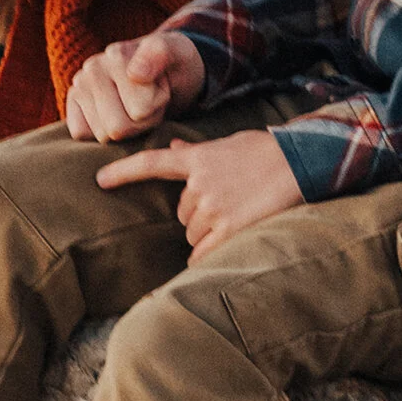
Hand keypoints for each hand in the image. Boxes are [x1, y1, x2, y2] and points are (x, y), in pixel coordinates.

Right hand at [65, 29, 206, 141]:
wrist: (165, 69)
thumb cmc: (172, 65)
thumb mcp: (177, 53)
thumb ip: (159, 54)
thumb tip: (134, 74)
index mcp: (118, 55)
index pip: (139, 110)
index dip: (156, 107)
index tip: (160, 90)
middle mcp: (93, 68)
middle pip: (118, 128)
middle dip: (141, 122)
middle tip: (148, 102)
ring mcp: (80, 85)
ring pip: (103, 135)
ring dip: (125, 126)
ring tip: (134, 105)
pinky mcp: (73, 101)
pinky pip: (81, 134)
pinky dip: (101, 131)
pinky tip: (114, 112)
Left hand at [97, 125, 303, 260]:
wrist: (302, 162)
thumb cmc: (269, 152)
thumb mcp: (230, 145)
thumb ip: (197, 153)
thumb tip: (170, 148)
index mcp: (198, 158)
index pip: (151, 164)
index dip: (122, 172)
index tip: (99, 180)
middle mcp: (199, 184)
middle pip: (182, 214)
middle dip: (198, 215)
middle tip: (229, 205)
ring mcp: (213, 207)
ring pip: (193, 235)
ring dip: (208, 234)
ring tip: (238, 217)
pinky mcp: (228, 229)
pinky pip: (203, 254)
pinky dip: (209, 255)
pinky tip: (226, 246)